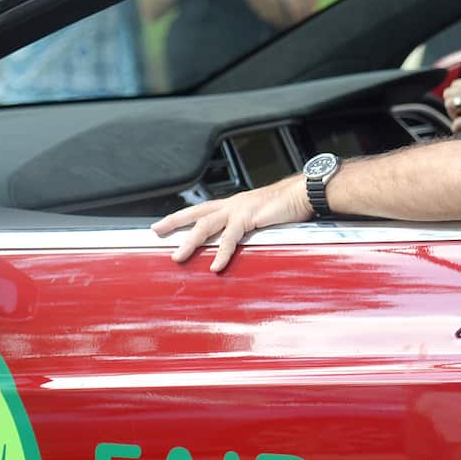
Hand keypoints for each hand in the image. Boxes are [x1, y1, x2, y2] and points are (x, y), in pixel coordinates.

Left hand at [151, 177, 312, 271]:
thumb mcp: (260, 218)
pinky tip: (215, 265)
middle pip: (196, 213)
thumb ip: (247, 230)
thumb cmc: (286, 207)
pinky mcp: (249, 218)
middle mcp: (232, 205)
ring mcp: (239, 210)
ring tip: (178, 256)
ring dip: (191, 241)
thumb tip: (238, 245)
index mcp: (233, 205)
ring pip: (207, 224)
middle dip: (175, 222)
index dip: (182, 217)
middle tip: (157, 231)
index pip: (201, 210)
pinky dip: (222, 252)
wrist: (303, 194)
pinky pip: (231, 237)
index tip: (163, 224)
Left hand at [447, 62, 460, 139]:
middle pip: (449, 93)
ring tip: (460, 121)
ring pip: (450, 104)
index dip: (455, 95)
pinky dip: (456, 127)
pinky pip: (458, 122)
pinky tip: (460, 130)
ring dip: (452, 114)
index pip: (456, 84)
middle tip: (458, 114)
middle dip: (450, 105)